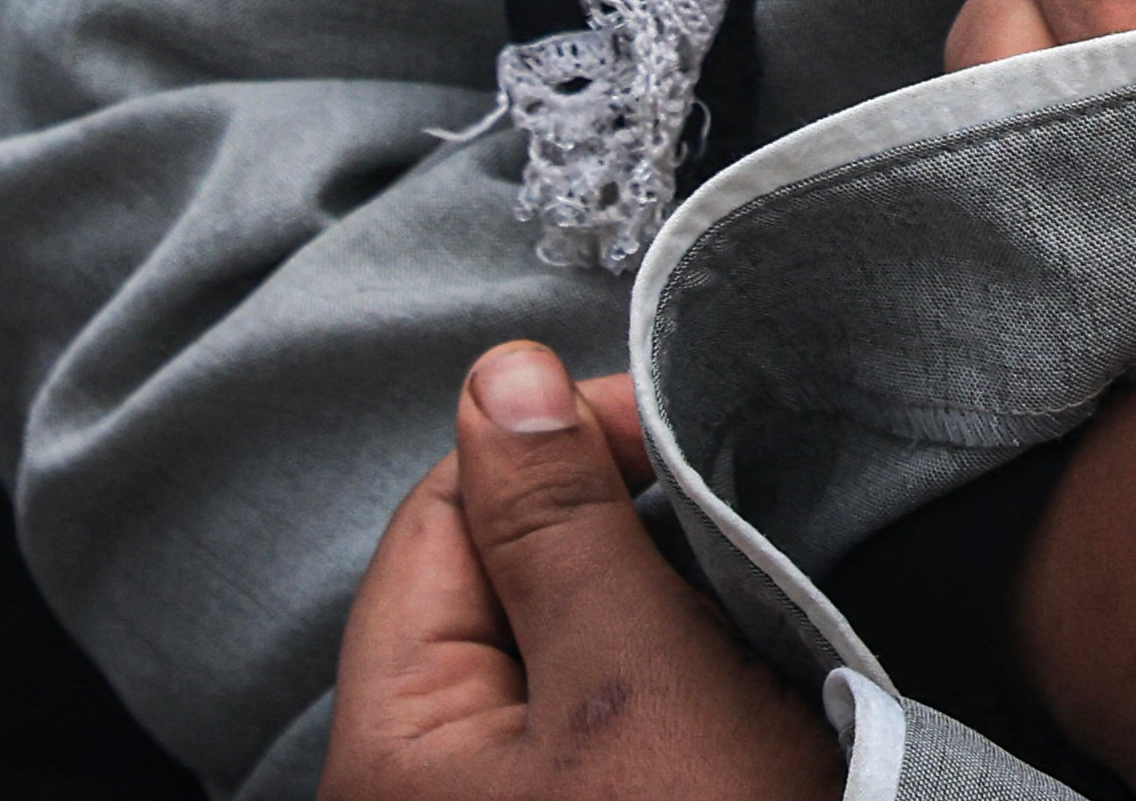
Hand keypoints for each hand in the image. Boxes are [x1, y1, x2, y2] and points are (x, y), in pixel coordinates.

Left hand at [330, 340, 838, 800]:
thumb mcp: (635, 673)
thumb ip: (559, 523)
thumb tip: (502, 374)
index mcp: (394, 742)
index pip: (442, 518)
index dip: (546, 444)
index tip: (661, 427)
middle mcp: (427, 780)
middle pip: (501, 586)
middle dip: (610, 539)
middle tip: (721, 532)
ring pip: (567, 653)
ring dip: (652, 618)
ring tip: (741, 623)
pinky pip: (607, 720)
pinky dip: (671, 687)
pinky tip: (740, 691)